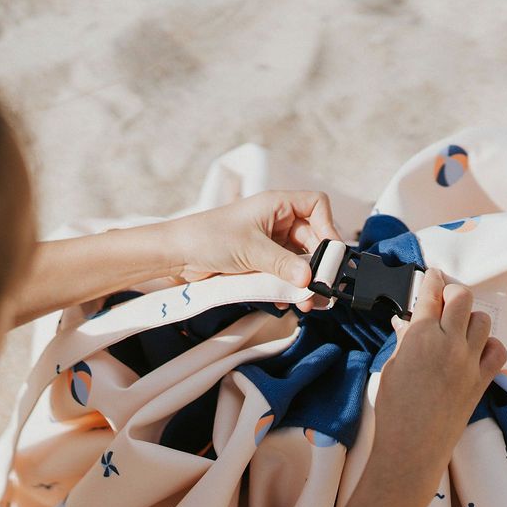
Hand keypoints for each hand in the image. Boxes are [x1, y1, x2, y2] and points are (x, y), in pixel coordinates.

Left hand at [166, 191, 339, 310]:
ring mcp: (269, 242)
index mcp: (276, 205)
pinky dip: (287, 287)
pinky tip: (283, 300)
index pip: (316, 206)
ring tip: (305, 301)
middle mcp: (276, 221)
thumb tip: (308, 278)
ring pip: (299, 261)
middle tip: (320, 286)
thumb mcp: (251, 250)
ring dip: (303, 281)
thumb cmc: (208, 237)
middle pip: (312, 239)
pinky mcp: (261, 262)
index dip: (328, 226)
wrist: (177, 255)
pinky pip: (284, 274)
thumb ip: (283, 264)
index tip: (329, 252)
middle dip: (316, 264)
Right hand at [372, 269, 506, 488]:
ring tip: (458, 327)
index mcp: (419, 336)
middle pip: (462, 296)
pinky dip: (489, 345)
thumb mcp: (391, 367)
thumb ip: (404, 341)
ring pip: (482, 320)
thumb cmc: (394, 410)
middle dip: (452, 292)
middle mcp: (448, 343)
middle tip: (443, 300)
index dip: (431, 278)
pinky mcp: (482, 381)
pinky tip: (475, 350)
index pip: (431, 292)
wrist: (413, 447)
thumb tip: (407, 324)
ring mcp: (469, 362)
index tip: (431, 274)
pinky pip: (497, 350)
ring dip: (470, 318)